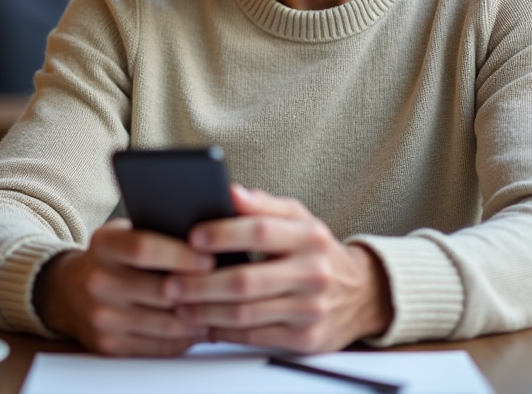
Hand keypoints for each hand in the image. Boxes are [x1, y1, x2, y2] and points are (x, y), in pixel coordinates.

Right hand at [33, 218, 213, 355]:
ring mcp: (102, 317)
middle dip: (198, 290)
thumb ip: (156, 232)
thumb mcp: (123, 234)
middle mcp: (98, 281)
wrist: (67, 292)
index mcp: (103, 246)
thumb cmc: (110, 259)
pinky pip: (158, 346)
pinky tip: (197, 326)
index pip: (144, 248)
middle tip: (226, 287)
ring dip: (198, 318)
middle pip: (160, 291)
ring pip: (165, 323)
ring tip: (218, 308)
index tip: (209, 258)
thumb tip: (206, 237)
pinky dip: (184, 339)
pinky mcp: (109, 345)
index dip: (181, 255)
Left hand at [167, 185, 392, 352]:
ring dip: (205, 311)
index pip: (260, 231)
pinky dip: (223, 331)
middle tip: (171, 282)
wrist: (361, 294)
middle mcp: (314, 272)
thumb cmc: (316, 251)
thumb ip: (262, 204)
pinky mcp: (305, 339)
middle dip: (201, 283)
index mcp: (310, 236)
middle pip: (246, 280)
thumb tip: (229, 191)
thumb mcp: (298, 218)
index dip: (223, 234)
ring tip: (179, 304)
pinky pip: (254, 337)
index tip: (192, 237)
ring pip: (245, 314)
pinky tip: (203, 322)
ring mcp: (311, 309)